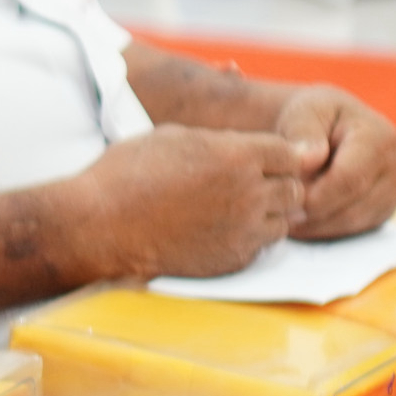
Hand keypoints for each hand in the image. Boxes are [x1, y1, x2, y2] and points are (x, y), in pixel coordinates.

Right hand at [77, 125, 309, 278]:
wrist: (101, 225)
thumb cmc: (127, 174)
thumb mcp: (173, 137)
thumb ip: (220, 142)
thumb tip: (242, 146)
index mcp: (237, 156)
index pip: (290, 153)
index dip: (277, 154)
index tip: (262, 158)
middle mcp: (249, 193)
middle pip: (294, 188)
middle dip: (277, 183)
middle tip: (249, 182)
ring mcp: (244, 230)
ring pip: (284, 221)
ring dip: (268, 212)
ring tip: (235, 207)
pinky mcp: (233, 259)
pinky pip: (261, 246)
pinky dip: (250, 237)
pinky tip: (220, 228)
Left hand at [269, 83, 395, 239]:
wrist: (328, 125)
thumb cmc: (313, 117)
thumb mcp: (303, 113)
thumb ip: (303, 133)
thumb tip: (310, 158)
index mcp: (382, 139)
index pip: (350, 179)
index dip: (316, 196)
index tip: (284, 201)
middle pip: (354, 206)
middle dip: (313, 214)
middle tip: (278, 215)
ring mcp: (395, 191)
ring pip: (354, 222)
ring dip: (317, 225)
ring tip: (283, 218)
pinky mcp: (385, 209)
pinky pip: (355, 229)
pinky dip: (325, 229)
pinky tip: (299, 222)